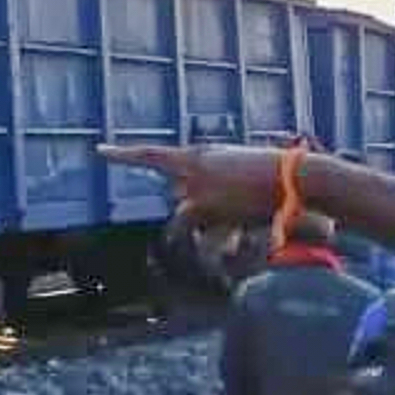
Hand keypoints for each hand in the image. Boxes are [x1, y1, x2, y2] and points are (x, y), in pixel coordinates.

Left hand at [98, 143, 281, 226]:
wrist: (296, 178)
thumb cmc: (273, 170)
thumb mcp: (233, 163)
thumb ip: (206, 176)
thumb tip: (190, 199)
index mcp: (196, 155)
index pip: (150, 154)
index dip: (123, 155)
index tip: (98, 152)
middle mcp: (191, 173)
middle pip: (176, 198)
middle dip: (197, 208)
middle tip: (229, 204)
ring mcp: (199, 194)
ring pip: (186, 218)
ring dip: (208, 224)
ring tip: (239, 215)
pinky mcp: (215, 215)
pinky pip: (204, 237)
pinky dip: (217, 243)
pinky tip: (239, 236)